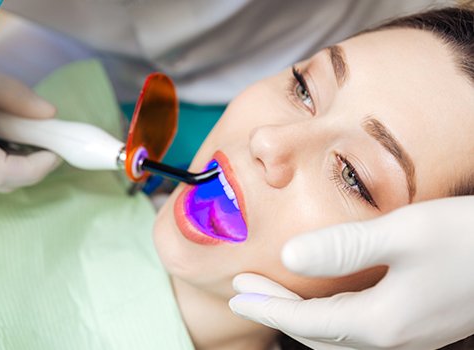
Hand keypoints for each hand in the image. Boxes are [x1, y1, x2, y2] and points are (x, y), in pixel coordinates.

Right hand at [0, 67, 59, 191]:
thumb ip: (8, 92)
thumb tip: (49, 112)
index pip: (2, 174)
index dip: (36, 167)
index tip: (56, 151)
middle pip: (0, 179)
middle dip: (31, 164)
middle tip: (48, 141)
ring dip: (13, 159)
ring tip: (23, 130)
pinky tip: (0, 129)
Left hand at [229, 196, 473, 349]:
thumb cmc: (465, 239)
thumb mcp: (401, 235)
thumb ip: (343, 247)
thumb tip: (289, 255)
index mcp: (380, 323)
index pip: (305, 322)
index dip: (267, 307)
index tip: (236, 295)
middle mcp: (391, 339)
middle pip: (316, 332)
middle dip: (276, 311)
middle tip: (243, 292)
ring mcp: (405, 336)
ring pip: (335, 334)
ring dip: (299, 315)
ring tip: (271, 295)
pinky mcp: (414, 324)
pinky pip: (356, 329)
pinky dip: (326, 316)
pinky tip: (321, 299)